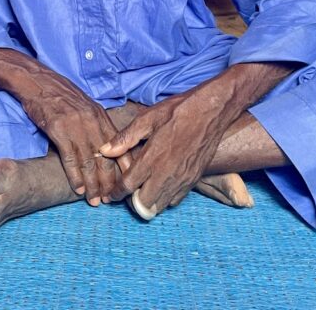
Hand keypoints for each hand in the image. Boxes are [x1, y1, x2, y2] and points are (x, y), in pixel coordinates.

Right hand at [0, 48, 127, 205]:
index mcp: (100, 116)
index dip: (124, 168)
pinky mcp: (58, 130)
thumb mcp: (85, 106)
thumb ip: (97, 124)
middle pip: (106, 158)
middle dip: (109, 182)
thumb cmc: (60, 94)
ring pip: (89, 161)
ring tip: (94, 200)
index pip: (119, 146)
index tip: (126, 184)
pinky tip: (78, 189)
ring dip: (93, 185)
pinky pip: (70, 158)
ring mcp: (76, 126)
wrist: (37, 81)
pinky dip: (75, 177)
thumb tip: (106, 146)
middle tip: (110, 200)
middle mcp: (92, 122)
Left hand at [98, 89, 231, 217]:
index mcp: (151, 158)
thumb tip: (104, 150)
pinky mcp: (194, 179)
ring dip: (148, 202)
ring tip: (142, 191)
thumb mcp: (147, 118)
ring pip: (160, 205)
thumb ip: (125, 138)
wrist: (211, 110)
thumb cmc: (178, 111)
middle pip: (143, 204)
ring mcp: (182, 179)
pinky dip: (165, 198)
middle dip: (131, 202)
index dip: (115, 194)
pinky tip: (161, 185)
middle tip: (126, 193)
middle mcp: (166, 173)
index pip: (127, 186)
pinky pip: (175, 200)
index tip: (109, 196)